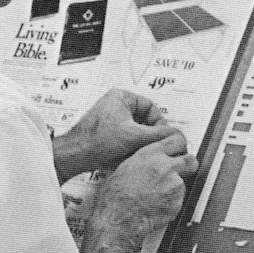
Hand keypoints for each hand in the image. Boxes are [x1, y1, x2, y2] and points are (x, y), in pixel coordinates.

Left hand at [52, 89, 179, 181]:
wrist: (76, 155)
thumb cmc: (96, 141)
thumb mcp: (135, 136)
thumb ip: (159, 135)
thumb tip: (177, 135)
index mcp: (121, 97)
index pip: (151, 107)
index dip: (159, 123)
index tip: (161, 137)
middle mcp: (116, 104)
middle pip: (145, 120)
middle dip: (149, 134)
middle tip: (151, 145)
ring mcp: (111, 118)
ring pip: (137, 130)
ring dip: (140, 142)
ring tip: (137, 150)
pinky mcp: (108, 132)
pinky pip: (127, 137)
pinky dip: (131, 146)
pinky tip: (128, 154)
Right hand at [92, 133, 197, 241]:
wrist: (118, 217)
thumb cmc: (115, 195)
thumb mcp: (126, 166)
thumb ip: (145, 160)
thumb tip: (150, 161)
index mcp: (151, 154)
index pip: (177, 141)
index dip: (179, 146)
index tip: (179, 150)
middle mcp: (166, 167)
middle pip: (191, 161)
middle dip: (188, 165)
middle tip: (182, 170)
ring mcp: (174, 186)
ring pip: (182, 183)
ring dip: (173, 189)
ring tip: (154, 196)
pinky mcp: (177, 203)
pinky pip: (178, 201)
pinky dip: (170, 203)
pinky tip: (155, 206)